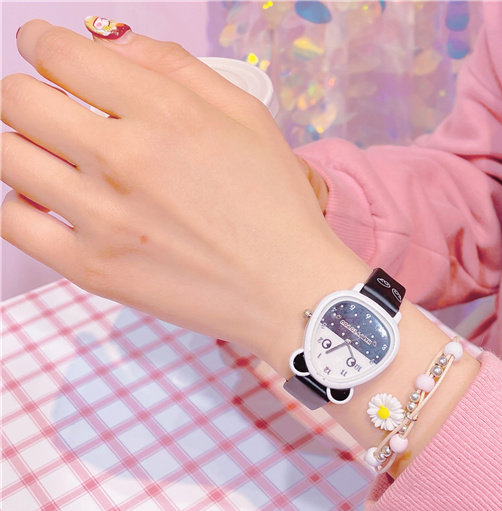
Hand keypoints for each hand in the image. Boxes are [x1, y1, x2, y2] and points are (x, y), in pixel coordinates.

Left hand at [1, 19, 360, 363]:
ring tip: (60, 162)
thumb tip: (110, 43)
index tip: (46, 53)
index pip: (59, 54)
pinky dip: (24, 206)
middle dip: (29, 94)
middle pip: (18, 100)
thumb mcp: (248, 118)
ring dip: (26, 147)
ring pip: (9, 156)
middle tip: (56, 111)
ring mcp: (104, 219)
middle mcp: (125, 160)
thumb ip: (178, 68)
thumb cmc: (276, 205)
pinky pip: (14, 222)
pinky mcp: (93, 269)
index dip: (41, 44)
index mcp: (166, 114)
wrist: (288, 291)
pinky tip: (57, 205)